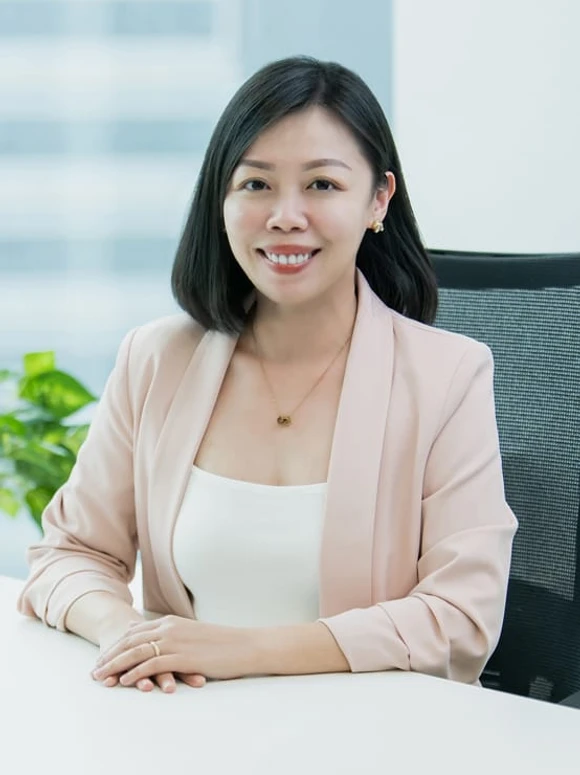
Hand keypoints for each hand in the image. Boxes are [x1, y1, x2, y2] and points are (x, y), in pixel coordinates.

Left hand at [92, 615, 256, 687]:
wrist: (244, 645)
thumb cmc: (221, 643)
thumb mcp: (191, 634)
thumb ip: (170, 635)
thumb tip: (150, 638)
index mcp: (170, 622)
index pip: (135, 632)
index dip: (116, 645)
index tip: (103, 658)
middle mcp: (169, 628)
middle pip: (130, 641)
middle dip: (109, 656)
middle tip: (94, 670)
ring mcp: (175, 642)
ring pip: (136, 652)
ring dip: (115, 665)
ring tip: (101, 677)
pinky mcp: (182, 656)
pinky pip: (152, 663)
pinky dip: (135, 672)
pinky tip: (125, 681)